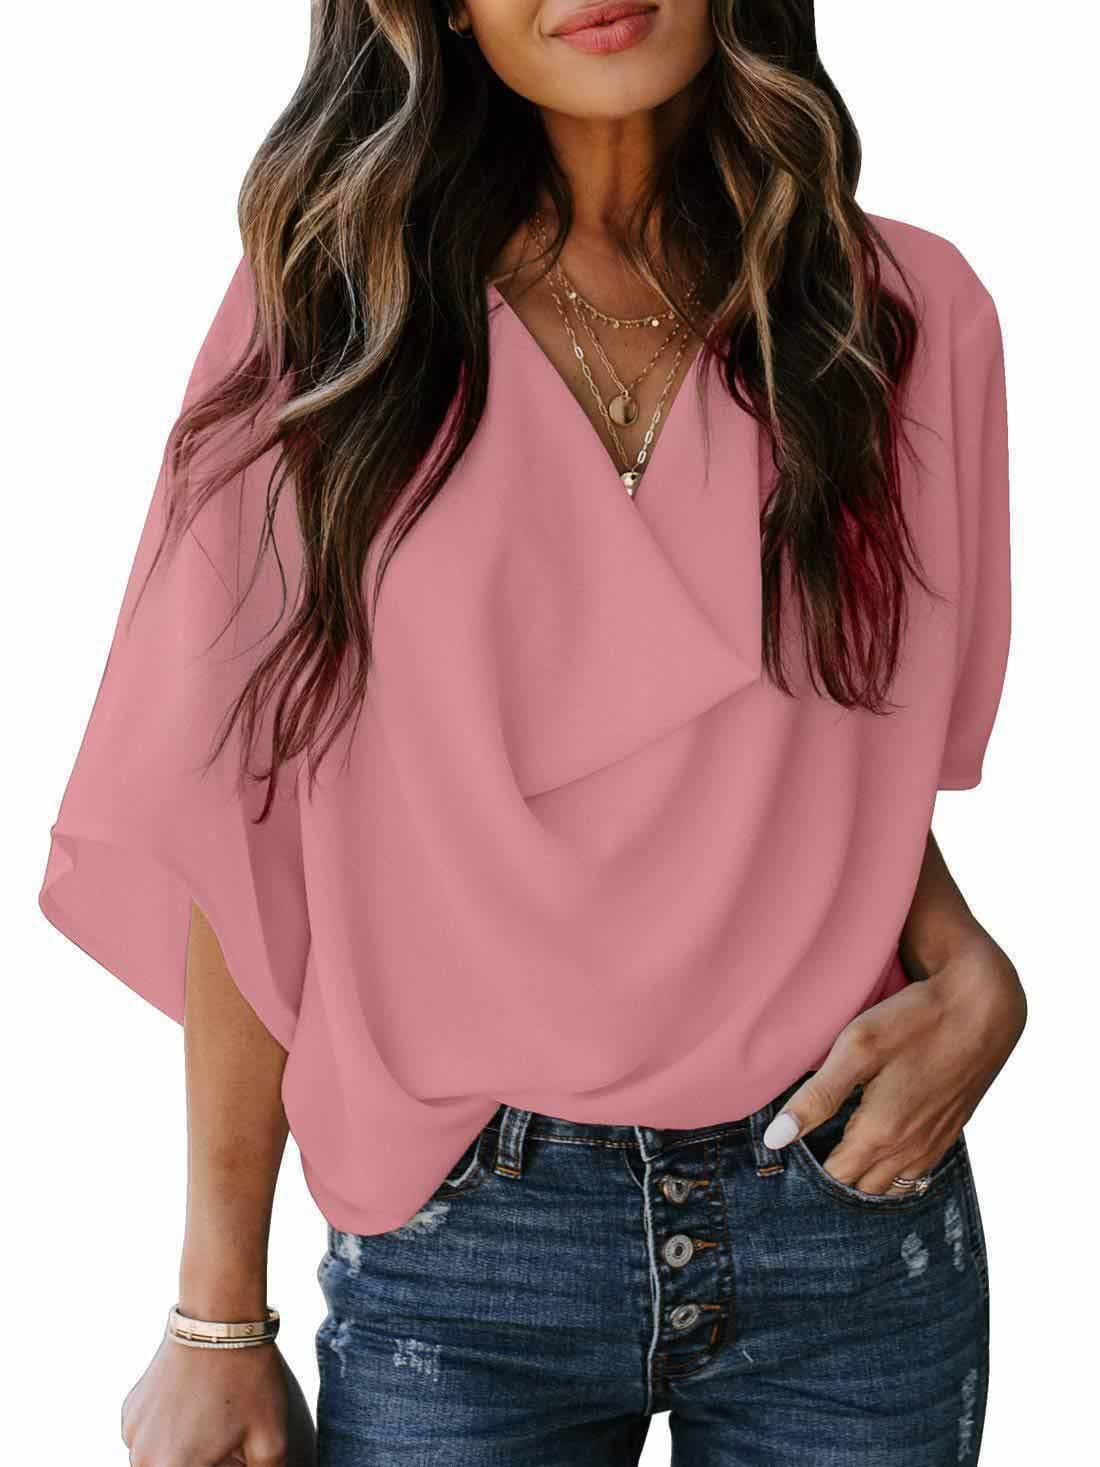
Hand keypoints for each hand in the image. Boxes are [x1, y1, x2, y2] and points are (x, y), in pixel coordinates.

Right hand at [121, 1333, 315, 1466]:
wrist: (218, 1318)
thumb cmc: (247, 1378)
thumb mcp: (271, 1437)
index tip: (230, 1457)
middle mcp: (143, 1457)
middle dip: (198, 1464)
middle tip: (226, 1450)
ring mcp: (133, 1432)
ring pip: (155, 1461)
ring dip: (179, 1455)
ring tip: (213, 1430)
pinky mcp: (131, 1409)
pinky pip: (146, 1439)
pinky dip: (167, 1436)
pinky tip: (194, 1411)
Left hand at [761, 927, 1026, 1193]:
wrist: (984, 1008)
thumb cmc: (915, 1021)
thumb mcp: (856, 1049)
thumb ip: (816, 1097)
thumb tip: (775, 1140)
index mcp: (880, 1134)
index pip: (834, 1180)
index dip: (807, 1175)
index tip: (787, 1158)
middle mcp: (910, 1149)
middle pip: (861, 1188)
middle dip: (833, 1179)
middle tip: (806, 1153)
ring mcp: (934, 1143)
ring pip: (890, 1184)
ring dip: (863, 1176)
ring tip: (837, 1150)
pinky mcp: (950, 1130)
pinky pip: (916, 1171)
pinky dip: (891, 1168)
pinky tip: (878, 1144)